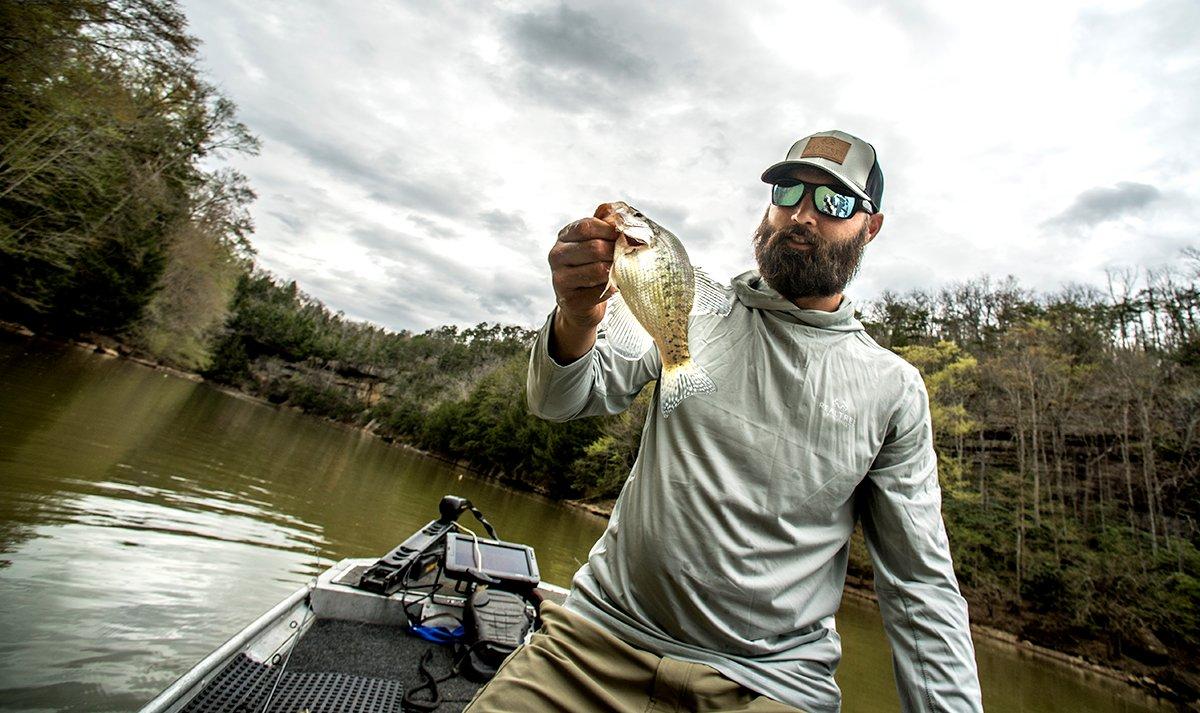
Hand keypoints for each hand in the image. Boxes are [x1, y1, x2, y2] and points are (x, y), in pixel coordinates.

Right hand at [547, 204, 620, 360]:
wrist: (580, 302)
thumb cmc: (591, 266)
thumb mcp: (595, 241)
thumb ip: (606, 223)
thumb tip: (619, 212)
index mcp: (564, 237)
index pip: (586, 226)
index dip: (609, 229)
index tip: (624, 235)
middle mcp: (557, 255)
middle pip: (594, 247)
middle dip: (616, 251)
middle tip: (628, 255)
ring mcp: (559, 279)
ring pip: (598, 270)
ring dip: (615, 270)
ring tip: (621, 270)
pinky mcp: (568, 300)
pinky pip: (599, 291)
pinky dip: (612, 288)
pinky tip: (612, 286)